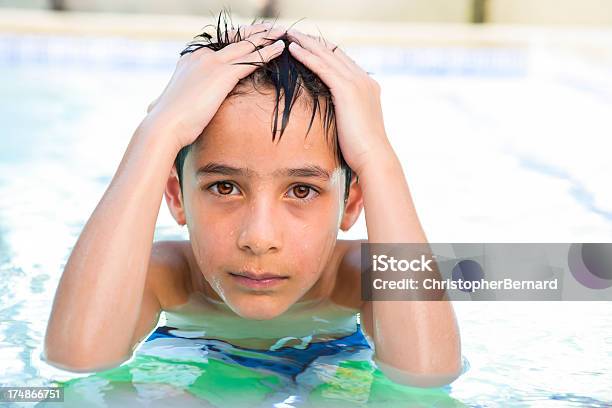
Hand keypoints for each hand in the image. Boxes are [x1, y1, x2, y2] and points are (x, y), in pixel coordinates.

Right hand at [145, 23, 286, 150]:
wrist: (165, 125)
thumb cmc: (169, 120)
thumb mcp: (174, 102)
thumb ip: (178, 97)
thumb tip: (163, 106)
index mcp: (191, 59)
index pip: (220, 44)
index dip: (238, 38)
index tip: (252, 35)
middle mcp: (202, 56)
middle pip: (235, 39)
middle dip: (255, 33)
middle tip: (271, 29)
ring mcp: (213, 63)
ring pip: (246, 46)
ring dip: (266, 39)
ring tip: (282, 34)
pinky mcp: (223, 75)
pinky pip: (251, 60)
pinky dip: (267, 53)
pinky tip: (280, 49)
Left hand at [286, 29, 392, 174]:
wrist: (372, 157)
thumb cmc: (361, 149)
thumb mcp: (354, 125)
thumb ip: (346, 113)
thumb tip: (334, 117)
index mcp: (368, 86)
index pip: (343, 61)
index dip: (324, 51)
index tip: (307, 44)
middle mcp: (364, 80)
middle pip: (335, 53)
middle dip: (314, 42)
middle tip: (295, 32)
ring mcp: (357, 83)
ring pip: (327, 56)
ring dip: (307, 43)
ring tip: (289, 34)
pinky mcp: (347, 90)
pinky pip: (323, 67)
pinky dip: (307, 56)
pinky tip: (293, 49)